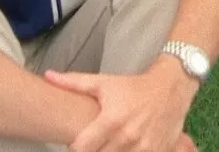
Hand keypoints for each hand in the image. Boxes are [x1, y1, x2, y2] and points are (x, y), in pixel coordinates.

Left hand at [45, 63, 194, 151]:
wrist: (170, 88)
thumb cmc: (133, 87)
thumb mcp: (104, 83)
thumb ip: (74, 83)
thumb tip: (47, 75)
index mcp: (111, 120)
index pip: (82, 149)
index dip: (76, 147)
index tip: (78, 142)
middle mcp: (127, 137)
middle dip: (94, 151)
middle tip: (96, 142)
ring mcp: (144, 148)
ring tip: (110, 143)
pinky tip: (126, 146)